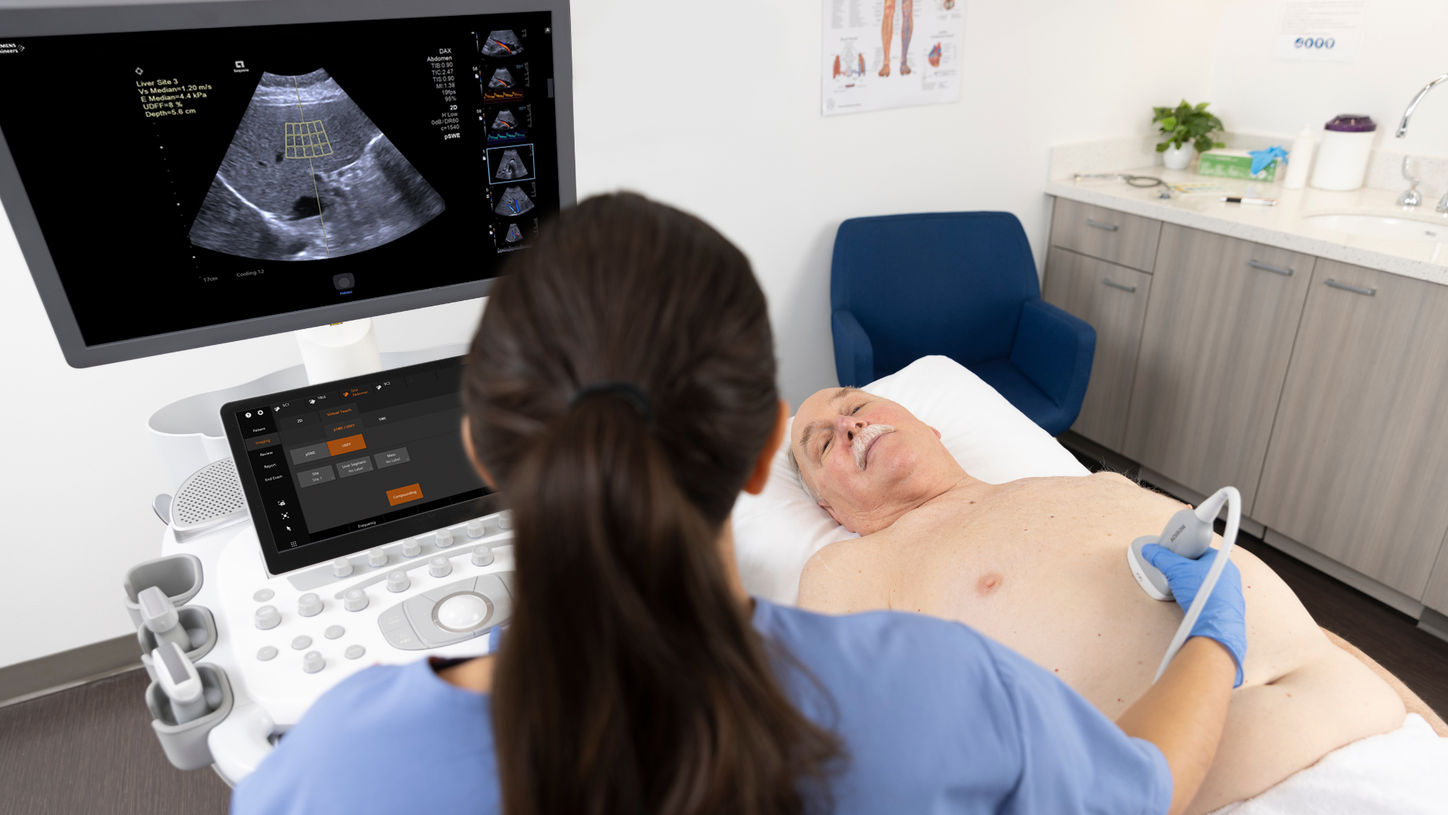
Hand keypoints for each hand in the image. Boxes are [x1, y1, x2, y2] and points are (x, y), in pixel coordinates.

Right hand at [1142, 544, 1246, 687]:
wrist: (1214, 625)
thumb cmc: (1203, 596)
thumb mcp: (1175, 571)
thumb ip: (1161, 558)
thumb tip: (1150, 550)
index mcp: (1222, 560)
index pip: (1199, 550)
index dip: (1183, 552)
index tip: (1173, 556)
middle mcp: (1229, 575)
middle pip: (1201, 567)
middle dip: (1186, 570)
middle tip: (1175, 574)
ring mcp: (1229, 592)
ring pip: (1204, 582)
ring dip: (1192, 585)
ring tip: (1181, 590)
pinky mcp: (1226, 606)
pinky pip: (1209, 596)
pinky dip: (1198, 597)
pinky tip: (1190, 601)